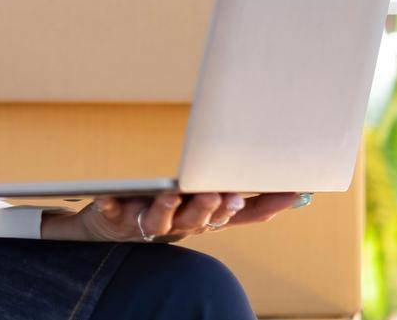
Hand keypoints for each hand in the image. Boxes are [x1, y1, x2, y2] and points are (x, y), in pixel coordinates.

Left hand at [39, 191, 308, 242]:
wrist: (111, 228)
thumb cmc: (164, 208)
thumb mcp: (199, 198)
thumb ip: (230, 187)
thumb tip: (274, 168)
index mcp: (203, 219)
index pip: (237, 217)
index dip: (264, 207)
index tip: (289, 192)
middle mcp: (179, 226)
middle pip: (199, 221)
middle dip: (211, 208)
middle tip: (222, 194)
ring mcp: (146, 223)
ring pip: (162, 221)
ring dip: (168, 209)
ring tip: (172, 194)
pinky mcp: (116, 217)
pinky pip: (112, 212)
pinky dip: (110, 206)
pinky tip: (106, 198)